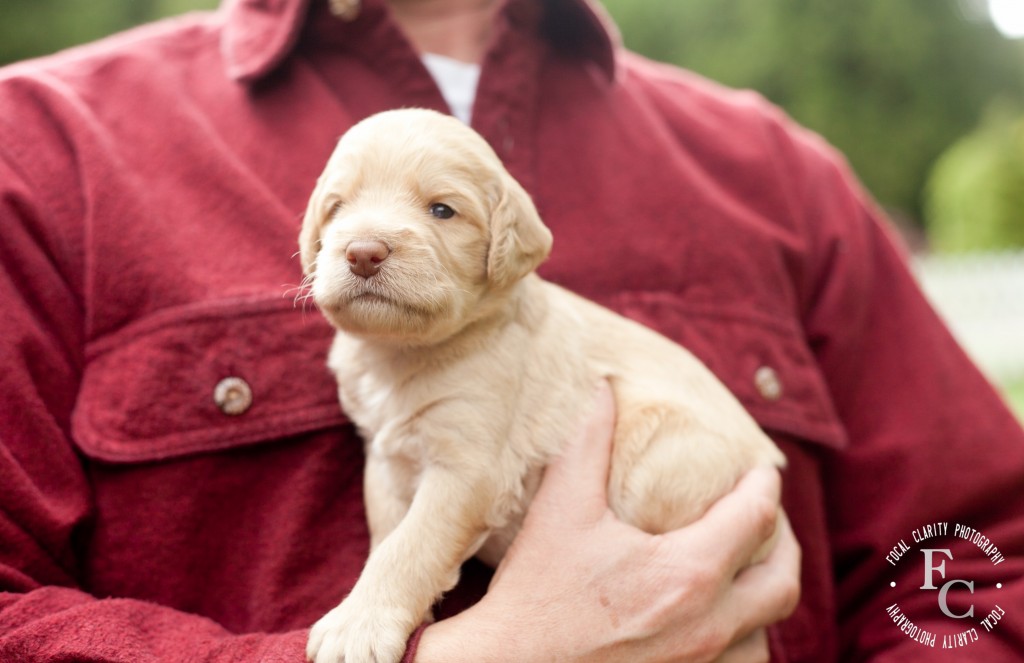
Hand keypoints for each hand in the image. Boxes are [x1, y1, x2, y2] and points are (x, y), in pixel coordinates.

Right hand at [416, 381, 800, 661]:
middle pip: (783, 580)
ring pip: (768, 629)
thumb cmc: (537, 593)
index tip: (758, 469)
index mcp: (689, 572)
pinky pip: (743, 659)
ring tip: (746, 569)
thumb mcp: (562, 509)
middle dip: (784, 542)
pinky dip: (744, 635)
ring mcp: (702, 661)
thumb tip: (603, 388)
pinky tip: (719, 618)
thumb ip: (587, 442)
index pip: (756, 517)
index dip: (763, 485)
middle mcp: (710, 623)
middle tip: (766, 518)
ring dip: (764, 594)